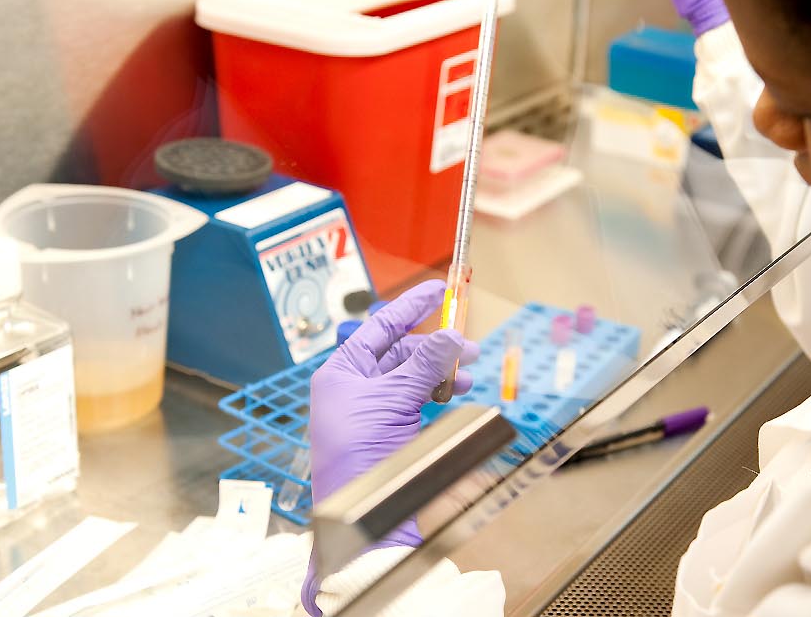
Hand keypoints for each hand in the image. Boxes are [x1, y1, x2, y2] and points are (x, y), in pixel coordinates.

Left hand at [301, 279, 478, 615]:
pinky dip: (439, 394)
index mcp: (341, 374)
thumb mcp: (392, 401)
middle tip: (469, 346)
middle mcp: (355, 389)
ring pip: (415, 377)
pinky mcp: (393, 433)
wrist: (363, 520)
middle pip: (401, 352)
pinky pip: (420, 401)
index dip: (410, 308)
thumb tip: (452, 336)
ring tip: (468, 377)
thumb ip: (424, 365)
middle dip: (435, 346)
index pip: (378, 329)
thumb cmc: (359, 457)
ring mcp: (375, 412)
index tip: (439, 290)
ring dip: (442, 373)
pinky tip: (456, 394)